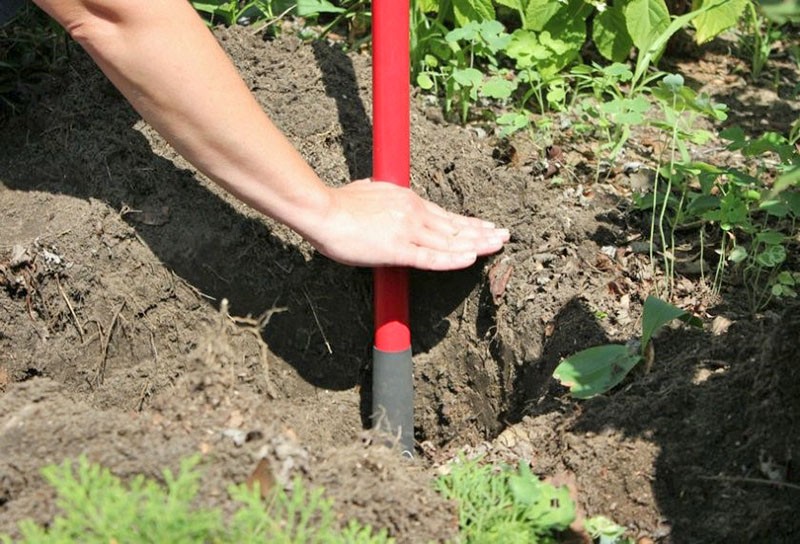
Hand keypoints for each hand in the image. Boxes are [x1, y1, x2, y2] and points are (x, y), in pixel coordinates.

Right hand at [307, 179, 509, 269]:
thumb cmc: (340, 204)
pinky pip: (431, 257)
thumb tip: (387, 203)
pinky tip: (470, 259)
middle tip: (504, 236)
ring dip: (477, 244)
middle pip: (455, 227)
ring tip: (498, 245)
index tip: (486, 227)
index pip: (446, 216)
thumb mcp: (372, 192)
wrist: (324, 211)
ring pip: (450, 240)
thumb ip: (386, 200)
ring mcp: (408, 231)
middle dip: (482, 233)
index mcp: (408, 201)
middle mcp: (414, 214)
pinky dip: (452, 258)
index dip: (469, 223)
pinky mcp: (397, 249)